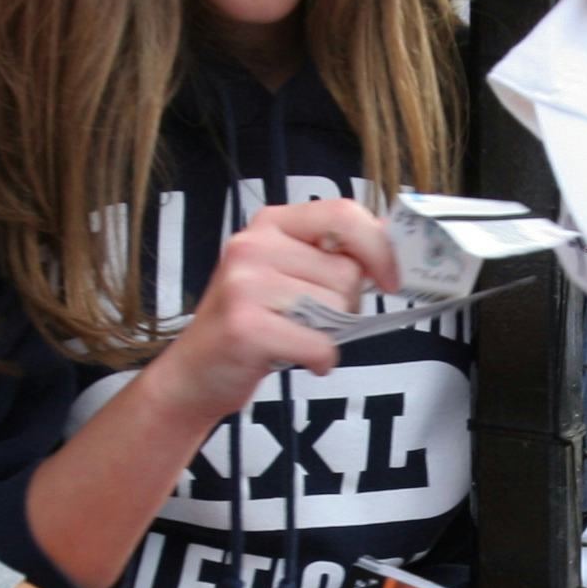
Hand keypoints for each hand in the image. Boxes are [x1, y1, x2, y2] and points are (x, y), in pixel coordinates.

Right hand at [140, 199, 400, 424]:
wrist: (194, 373)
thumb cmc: (251, 324)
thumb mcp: (287, 275)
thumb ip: (331, 255)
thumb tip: (392, 243)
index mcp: (270, 224)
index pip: (343, 213)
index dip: (379, 247)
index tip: (390, 278)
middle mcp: (253, 245)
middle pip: (346, 272)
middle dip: (344, 306)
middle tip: (310, 320)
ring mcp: (245, 283)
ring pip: (337, 308)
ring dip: (327, 334)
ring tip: (291, 335)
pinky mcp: (246, 325)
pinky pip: (320, 344)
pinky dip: (319, 360)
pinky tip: (292, 356)